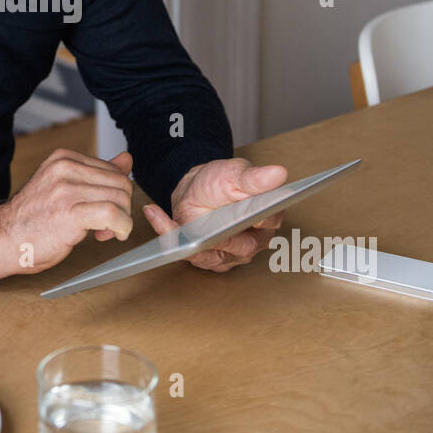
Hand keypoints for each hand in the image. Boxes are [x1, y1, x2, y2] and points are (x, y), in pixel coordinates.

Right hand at [0, 149, 133, 283]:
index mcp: (64, 158)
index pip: (114, 170)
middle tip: (106, 226)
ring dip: (121, 220)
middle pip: (121, 183)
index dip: (116, 194)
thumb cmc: (31, 219)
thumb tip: (127, 159)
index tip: (104, 212)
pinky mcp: (70, 212)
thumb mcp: (64, 187)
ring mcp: (66, 189)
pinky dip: (120, 227)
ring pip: (120, 198)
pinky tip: (108, 235)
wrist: (1, 238)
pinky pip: (112, 214)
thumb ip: (96, 174)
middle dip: (122, 208)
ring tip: (103, 232)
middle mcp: (65, 168)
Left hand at [142, 157, 287, 271]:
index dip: (258, 221)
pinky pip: (186, 253)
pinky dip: (168, 235)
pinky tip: (154, 213)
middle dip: (220, 238)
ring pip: (210, 254)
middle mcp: (252, 243)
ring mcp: (229, 255)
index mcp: (267, 220)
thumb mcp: (236, 174)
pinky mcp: (206, 259)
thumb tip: (279, 173)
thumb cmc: (221, 182)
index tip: (251, 216)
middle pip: (239, 246)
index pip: (266, 223)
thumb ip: (254, 178)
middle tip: (203, 227)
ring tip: (168, 221)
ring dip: (187, 240)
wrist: (197, 189)